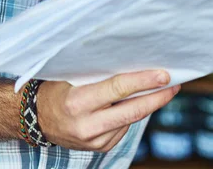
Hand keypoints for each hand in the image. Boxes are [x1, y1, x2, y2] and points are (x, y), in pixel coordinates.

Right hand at [35, 71, 179, 151]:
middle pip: (132, 110)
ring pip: (130, 119)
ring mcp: (94, 140)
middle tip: (175, 85)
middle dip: (157, 97)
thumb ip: (97, 74)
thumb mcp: (71, 76)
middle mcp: (87, 125)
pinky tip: (138, 102)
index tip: (164, 75)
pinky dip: (132, 114)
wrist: (37, 118)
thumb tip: (131, 64)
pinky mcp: (100, 148)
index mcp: (78, 102)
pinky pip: (123, 128)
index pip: (118, 89)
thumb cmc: (56, 88)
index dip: (143, 82)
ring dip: (149, 105)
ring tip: (164, 89)